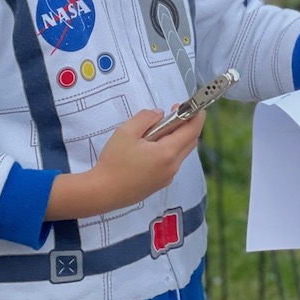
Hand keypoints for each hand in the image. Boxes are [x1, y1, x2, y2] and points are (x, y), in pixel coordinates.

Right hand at [46, 108, 204, 219]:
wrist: (102, 193)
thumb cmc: (114, 162)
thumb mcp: (126, 132)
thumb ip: (146, 118)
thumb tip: (159, 114)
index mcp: (167, 152)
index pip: (192, 131)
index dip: (197, 116)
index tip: (194, 106)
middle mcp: (173, 166)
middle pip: (190, 142)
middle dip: (188, 126)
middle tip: (173, 114)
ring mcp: (168, 177)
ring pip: (181, 153)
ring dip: (177, 139)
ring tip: (157, 131)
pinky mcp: (160, 184)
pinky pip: (172, 163)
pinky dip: (169, 151)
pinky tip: (151, 149)